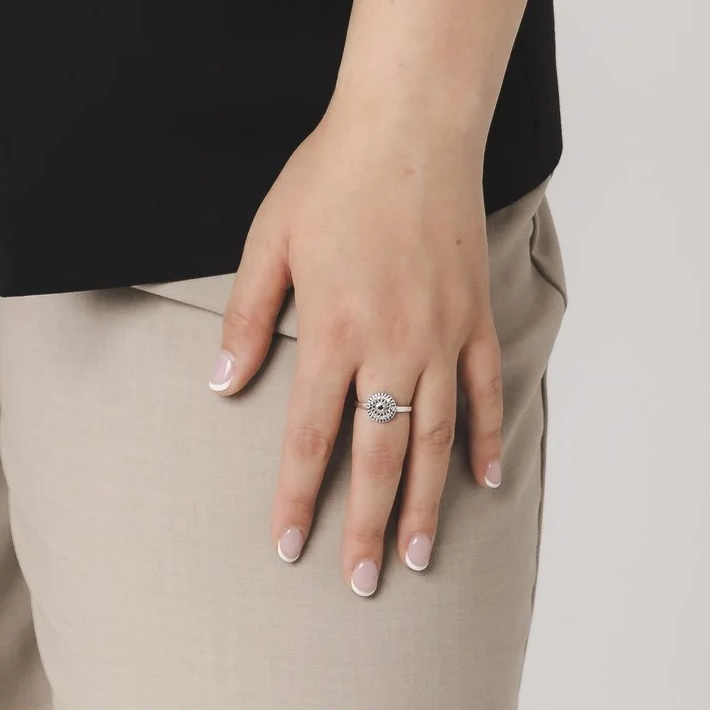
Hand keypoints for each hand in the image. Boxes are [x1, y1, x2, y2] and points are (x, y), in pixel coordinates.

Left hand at [210, 98, 503, 594]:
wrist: (409, 124)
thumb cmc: (330, 176)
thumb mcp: (268, 240)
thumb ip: (246, 318)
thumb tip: (221, 387)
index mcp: (331, 329)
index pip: (309, 436)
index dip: (298, 497)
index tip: (288, 547)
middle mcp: (390, 344)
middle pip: (378, 456)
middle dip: (368, 527)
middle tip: (363, 585)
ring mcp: (439, 334)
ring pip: (435, 439)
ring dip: (427, 504)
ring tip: (419, 558)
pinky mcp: (473, 315)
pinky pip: (485, 392)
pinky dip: (488, 440)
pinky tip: (485, 482)